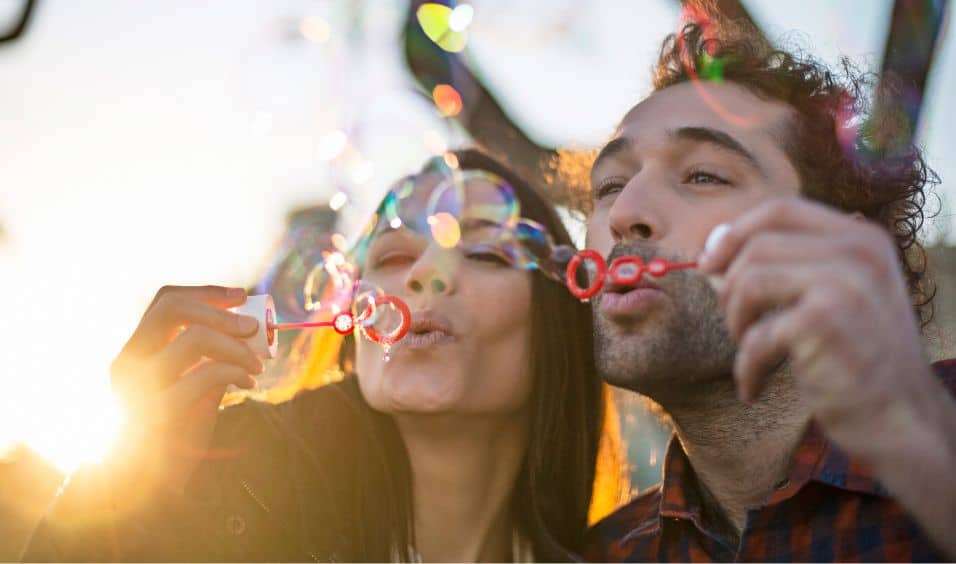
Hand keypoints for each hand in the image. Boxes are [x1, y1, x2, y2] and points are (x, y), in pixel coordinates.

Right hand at [109, 285, 262, 494]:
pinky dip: (236, 372)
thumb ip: (208, 358)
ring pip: (196, 338)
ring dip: (237, 347)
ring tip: (255, 365)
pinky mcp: (160, 411)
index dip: (206, 293)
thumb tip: (247, 328)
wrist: (148, 489)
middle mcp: (129, 363)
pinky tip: (247, 384)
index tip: (242, 295)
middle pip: (172, 308)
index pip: (165, 301)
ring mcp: (140, 387)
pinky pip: (208, 373)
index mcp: (133, 353)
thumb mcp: (190, 387)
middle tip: (254, 326)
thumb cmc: (173, 434)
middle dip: (221, 310)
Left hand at [699, 197, 935, 460]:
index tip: (709, 264)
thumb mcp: (831, 297)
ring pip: (748, 283)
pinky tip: (754, 389)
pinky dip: (745, 368)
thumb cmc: (856, 357)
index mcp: (862, 238)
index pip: (780, 210)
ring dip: (736, 323)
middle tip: (739, 327)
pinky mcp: (824, 322)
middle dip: (730, 288)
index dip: (734, 233)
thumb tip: (712, 248)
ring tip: (750, 351)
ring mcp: (845, 285)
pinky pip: (755, 336)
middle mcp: (859, 253)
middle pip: (757, 247)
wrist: (901, 418)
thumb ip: (782, 267)